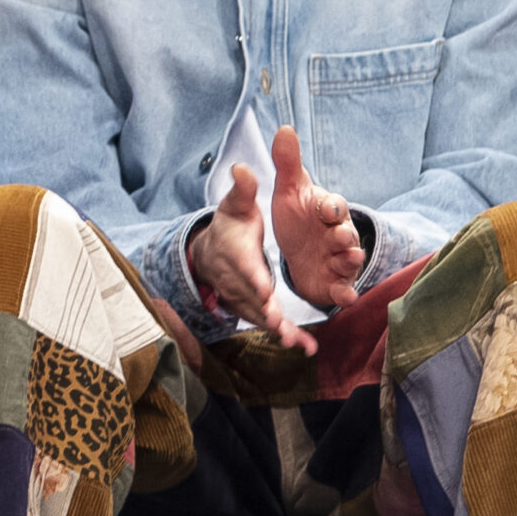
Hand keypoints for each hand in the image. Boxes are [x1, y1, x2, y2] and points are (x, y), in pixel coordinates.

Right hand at [188, 164, 318, 354]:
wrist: (211, 253)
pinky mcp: (254, 309)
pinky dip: (287, 336)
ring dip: (278, 329)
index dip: (253, 277)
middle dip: (266, 310)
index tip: (264, 288)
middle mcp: (239, 279)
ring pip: (261, 316)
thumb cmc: (229, 225)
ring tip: (295, 341)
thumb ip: (241, 189)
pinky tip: (306, 347)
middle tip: (278, 322)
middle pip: (253, 298)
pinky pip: (270, 324)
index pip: (245, 266)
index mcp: (237, 252)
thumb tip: (242, 168)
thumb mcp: (234, 204)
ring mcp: (245, 298)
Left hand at [268, 128, 364, 313]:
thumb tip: (283, 128)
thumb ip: (287, 163)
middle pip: (346, 233)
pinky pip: (343, 288)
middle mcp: (339, 234)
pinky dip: (346, 293)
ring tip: (348, 261)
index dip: (330, 206)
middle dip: (344, 235)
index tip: (324, 208)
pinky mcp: (335, 283)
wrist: (297, 250)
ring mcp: (339, 259)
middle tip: (340, 237)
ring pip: (349, 259)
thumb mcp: (288, 190)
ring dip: (350, 261)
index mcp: (328, 210)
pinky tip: (346, 299)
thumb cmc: (297, 216)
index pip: (334, 205)